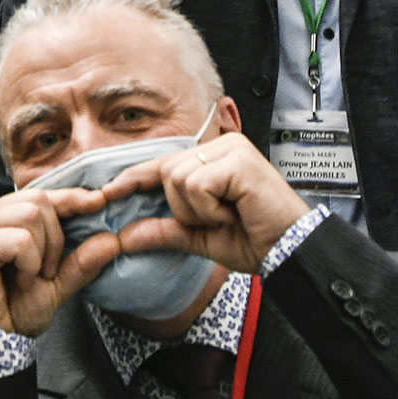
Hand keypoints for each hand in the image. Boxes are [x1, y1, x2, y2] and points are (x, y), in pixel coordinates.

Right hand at [0, 186, 117, 336]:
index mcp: (3, 218)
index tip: (98, 202)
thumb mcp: (59, 284)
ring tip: (28, 275)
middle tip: (45, 270)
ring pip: (30, 215)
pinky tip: (17, 279)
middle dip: (55, 238)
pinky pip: (19, 239)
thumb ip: (83, 261)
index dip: (72, 198)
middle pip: (39, 200)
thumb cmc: (12, 312)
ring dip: (41, 252)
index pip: (43, 195)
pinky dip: (28, 263)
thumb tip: (112, 240)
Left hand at [100, 132, 309, 273]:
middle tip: (218, 220)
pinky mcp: (238, 160)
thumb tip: (123, 237)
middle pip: (167, 172)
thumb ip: (164, 231)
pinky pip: (197, 185)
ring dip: (197, 210)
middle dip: (182, 207)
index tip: (106, 192)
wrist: (291, 251)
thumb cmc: (254, 240)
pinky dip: (209, 208)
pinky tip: (235, 213)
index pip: (162, 165)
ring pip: (178, 179)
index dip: (134, 178)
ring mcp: (231, 149)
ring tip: (229, 216)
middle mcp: (221, 147)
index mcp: (212, 159)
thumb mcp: (199, 237)